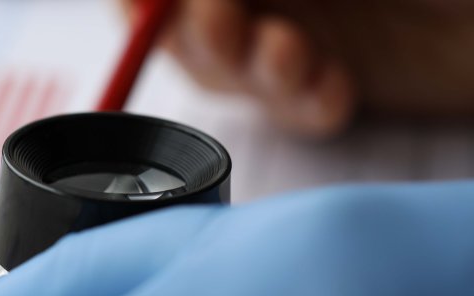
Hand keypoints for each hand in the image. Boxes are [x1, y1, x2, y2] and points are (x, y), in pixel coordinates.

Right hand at [118, 0, 473, 135]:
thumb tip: (180, 0)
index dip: (144, 2)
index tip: (138, 12)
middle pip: (184, 23)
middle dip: (200, 32)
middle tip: (228, 28)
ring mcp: (296, 30)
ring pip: (226, 68)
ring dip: (246, 70)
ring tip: (291, 56)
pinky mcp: (326, 80)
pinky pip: (283, 106)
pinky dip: (299, 105)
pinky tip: (334, 91)